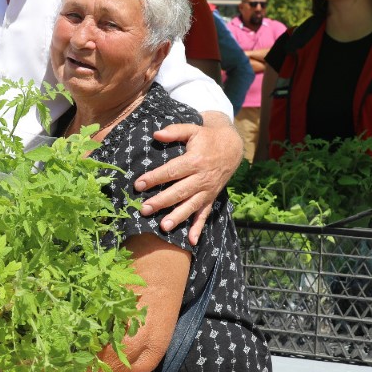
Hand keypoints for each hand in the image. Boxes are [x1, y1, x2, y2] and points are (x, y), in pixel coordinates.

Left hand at [135, 113, 240, 243]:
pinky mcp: (211, 198)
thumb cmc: (207, 138)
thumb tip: (156, 134)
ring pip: (191, 205)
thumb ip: (175, 131)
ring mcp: (207, 190)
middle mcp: (202, 178)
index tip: (138, 184)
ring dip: (177, 217)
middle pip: (179, 191)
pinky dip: (198, 228)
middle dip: (161, 201)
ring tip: (163, 226)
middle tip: (144, 209)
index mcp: (195, 161)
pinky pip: (204, 215)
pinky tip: (191, 241)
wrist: (232, 148)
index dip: (154, 178)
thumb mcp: (193, 129)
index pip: (172, 171)